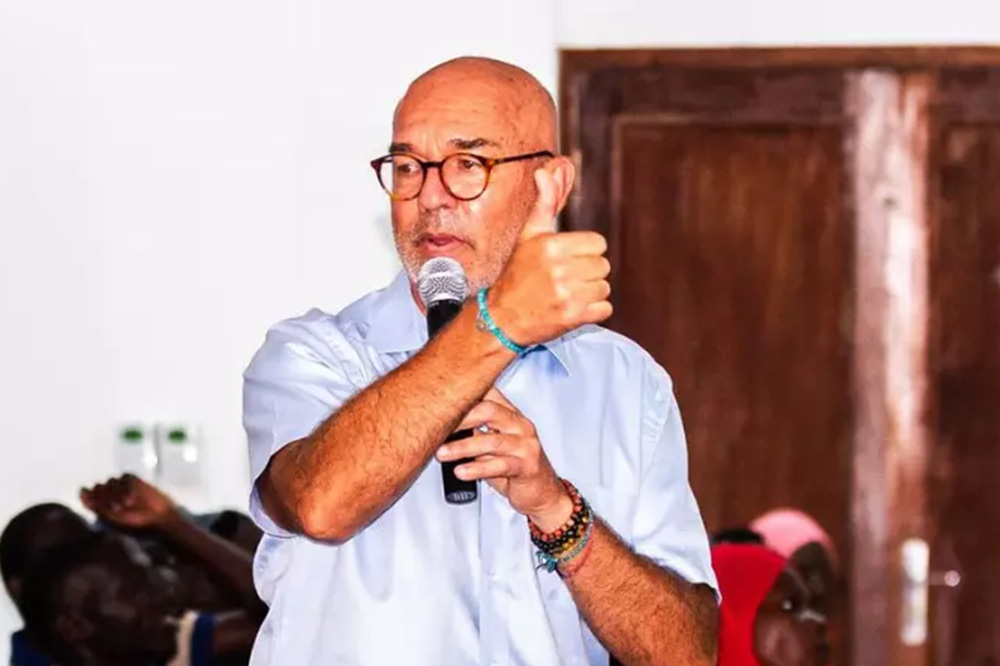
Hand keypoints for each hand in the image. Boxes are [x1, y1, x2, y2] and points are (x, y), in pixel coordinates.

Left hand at [80, 473, 177, 529]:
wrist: (159, 522)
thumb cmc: (134, 525)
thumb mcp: (110, 518)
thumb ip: (94, 504)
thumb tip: (81, 489)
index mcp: (101, 504)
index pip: (88, 493)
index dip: (93, 499)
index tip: (102, 508)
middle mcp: (111, 494)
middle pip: (99, 486)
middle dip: (106, 497)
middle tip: (117, 509)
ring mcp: (123, 487)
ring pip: (111, 481)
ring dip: (117, 493)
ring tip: (126, 505)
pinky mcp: (136, 482)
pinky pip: (125, 477)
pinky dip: (127, 487)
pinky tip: (132, 499)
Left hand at [436, 388, 572, 530]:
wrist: (543, 493)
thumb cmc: (514, 468)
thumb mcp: (493, 446)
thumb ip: (475, 432)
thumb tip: (443, 427)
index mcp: (511, 415)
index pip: (489, 394)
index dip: (464, 395)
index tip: (439, 402)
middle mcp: (520, 425)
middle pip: (489, 410)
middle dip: (460, 418)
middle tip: (437, 428)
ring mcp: (526, 445)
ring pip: (491, 441)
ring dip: (462, 447)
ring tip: (442, 454)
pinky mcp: (528, 466)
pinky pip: (500, 465)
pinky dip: (477, 468)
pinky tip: (461, 471)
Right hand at [487, 168, 612, 346]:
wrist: (502, 317)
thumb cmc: (517, 274)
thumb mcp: (529, 235)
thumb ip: (544, 202)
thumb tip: (545, 171)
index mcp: (552, 245)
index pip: (597, 243)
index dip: (584, 251)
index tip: (565, 259)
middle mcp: (560, 269)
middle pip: (603, 265)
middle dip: (587, 272)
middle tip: (564, 279)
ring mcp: (567, 294)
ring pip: (604, 287)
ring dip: (590, 292)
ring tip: (567, 293)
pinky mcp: (573, 316)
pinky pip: (605, 308)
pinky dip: (593, 310)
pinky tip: (572, 307)